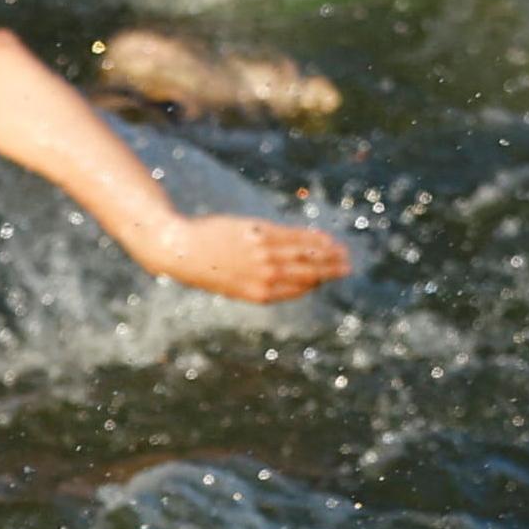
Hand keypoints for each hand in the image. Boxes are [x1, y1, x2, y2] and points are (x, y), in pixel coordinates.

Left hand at [146, 212, 352, 303]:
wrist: (181, 250)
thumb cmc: (204, 267)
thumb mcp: (232, 282)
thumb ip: (258, 279)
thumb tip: (281, 273)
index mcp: (258, 294)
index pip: (297, 289)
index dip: (316, 282)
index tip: (328, 276)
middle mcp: (265, 277)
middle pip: (307, 273)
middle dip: (330, 269)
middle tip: (347, 266)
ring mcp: (264, 255)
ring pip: (305, 254)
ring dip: (328, 253)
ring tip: (343, 252)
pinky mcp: (260, 234)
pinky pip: (293, 237)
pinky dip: (312, 238)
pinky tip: (324, 238)